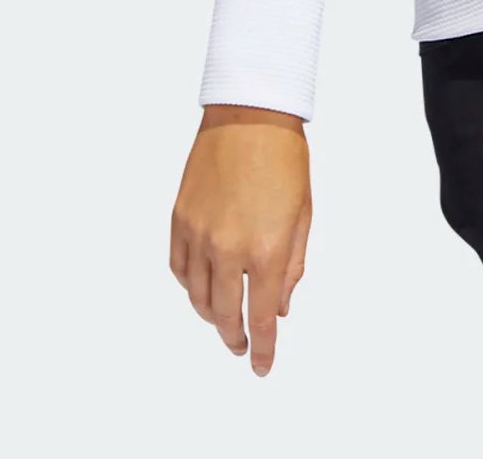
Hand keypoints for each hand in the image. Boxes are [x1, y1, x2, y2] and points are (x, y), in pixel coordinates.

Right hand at [170, 105, 312, 374]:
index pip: (261, 318)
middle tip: (244, 348)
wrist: (250, 114)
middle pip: (225, 315)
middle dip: (235, 339)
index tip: (263, 367)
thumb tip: (280, 306)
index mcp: (265, 250)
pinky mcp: (179, 220)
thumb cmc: (284, 159)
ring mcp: (198, 235)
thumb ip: (292, 266)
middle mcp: (227, 249)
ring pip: (198, 297)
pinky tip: (203, 287)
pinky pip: (180, 269)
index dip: (264, 348)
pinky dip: (191, 286)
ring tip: (225, 321)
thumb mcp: (302, 215)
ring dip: (212, 316)